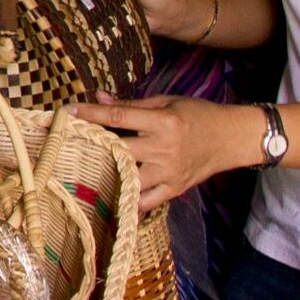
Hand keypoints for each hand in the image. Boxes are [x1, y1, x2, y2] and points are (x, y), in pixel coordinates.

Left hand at [65, 96, 257, 205]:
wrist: (231, 138)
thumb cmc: (198, 114)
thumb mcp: (166, 101)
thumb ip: (131, 103)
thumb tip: (99, 97)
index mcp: (163, 122)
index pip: (119, 116)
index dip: (91, 114)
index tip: (68, 112)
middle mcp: (164, 149)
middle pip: (120, 149)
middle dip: (93, 145)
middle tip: (68, 143)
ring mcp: (169, 172)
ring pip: (130, 179)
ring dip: (107, 174)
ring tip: (84, 171)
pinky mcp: (174, 189)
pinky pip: (146, 201)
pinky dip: (128, 201)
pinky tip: (109, 197)